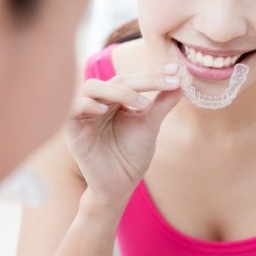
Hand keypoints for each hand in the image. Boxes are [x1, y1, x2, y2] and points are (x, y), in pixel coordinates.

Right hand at [65, 64, 181, 206]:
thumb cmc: (132, 155)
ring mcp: (84, 114)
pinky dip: (88, 105)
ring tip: (142, 104)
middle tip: (169, 84)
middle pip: (117, 79)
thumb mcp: (150, 125)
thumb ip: (162, 103)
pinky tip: (105, 110)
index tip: (176, 70)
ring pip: (92, 87)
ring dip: (119, 90)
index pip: (132, 76)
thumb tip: (182, 82)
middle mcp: (99, 101)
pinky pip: (72, 109)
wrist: (119, 186)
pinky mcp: (72, 130)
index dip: (153, 72)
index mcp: (115, 98)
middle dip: (145, 80)